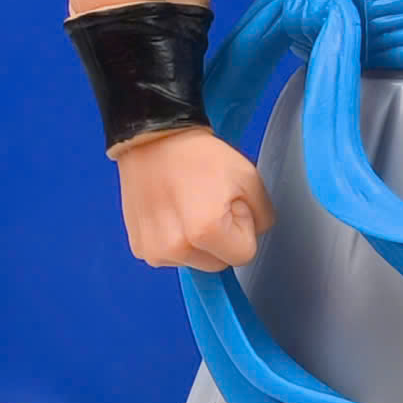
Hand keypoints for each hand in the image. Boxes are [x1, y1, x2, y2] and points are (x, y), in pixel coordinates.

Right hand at [115, 126, 273, 271]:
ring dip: (198, 243)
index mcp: (205, 231)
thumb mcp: (248, 176)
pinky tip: (171, 213)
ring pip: (195, 262)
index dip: (243, 228)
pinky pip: (172, 257)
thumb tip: (254, 234)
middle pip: (218, 264)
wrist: (153, 139)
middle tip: (208, 204)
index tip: (229, 205)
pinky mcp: (139, 248)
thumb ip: (263, 216)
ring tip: (187, 206)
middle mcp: (176, 248)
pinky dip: (176, 241)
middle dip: (221, 240)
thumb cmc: (198, 154)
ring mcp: (154, 251)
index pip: (244, 255)